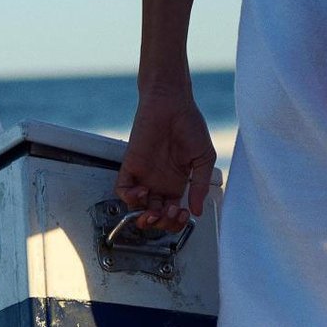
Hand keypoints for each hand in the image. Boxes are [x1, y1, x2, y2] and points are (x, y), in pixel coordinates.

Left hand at [115, 91, 216, 231]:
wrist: (171, 103)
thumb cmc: (189, 125)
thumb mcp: (203, 158)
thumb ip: (200, 185)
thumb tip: (197, 211)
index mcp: (177, 183)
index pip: (173, 212)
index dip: (176, 221)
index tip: (183, 216)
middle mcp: (159, 182)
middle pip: (156, 215)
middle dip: (161, 223)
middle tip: (168, 215)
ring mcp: (144, 176)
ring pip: (138, 208)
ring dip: (145, 216)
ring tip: (154, 211)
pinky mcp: (130, 166)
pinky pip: (123, 190)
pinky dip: (130, 197)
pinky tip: (143, 192)